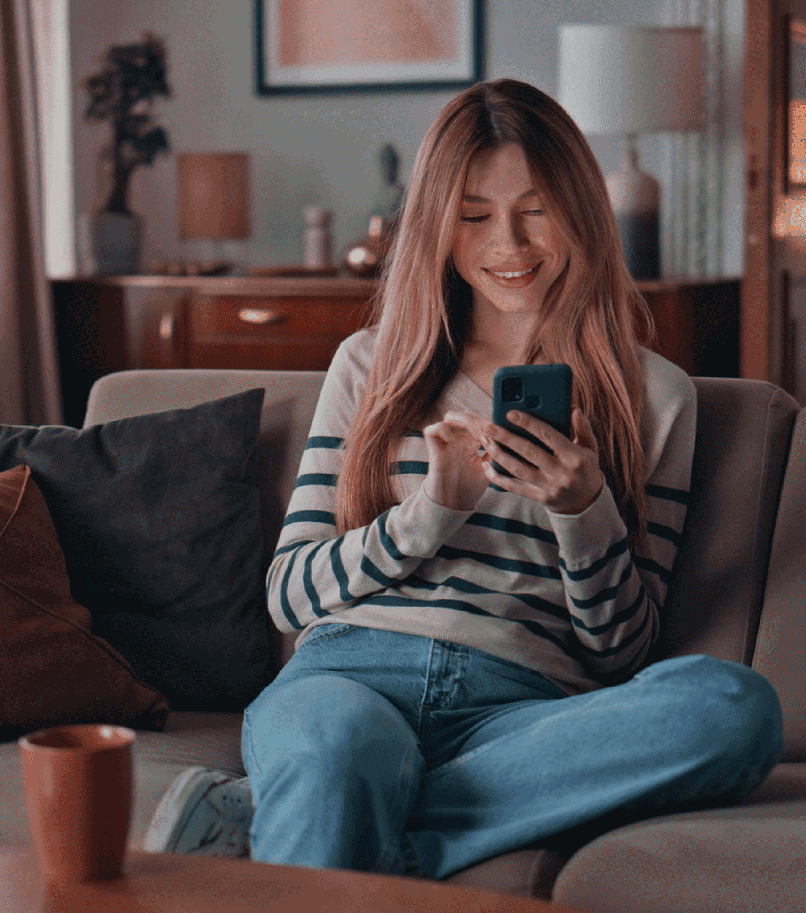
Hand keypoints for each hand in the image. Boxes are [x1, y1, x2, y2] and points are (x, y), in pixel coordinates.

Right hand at [422, 410, 491, 510]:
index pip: (481, 422)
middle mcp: (459, 439)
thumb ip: (496, 454)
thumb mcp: (489, 469)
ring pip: (450, 417)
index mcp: (473, 442)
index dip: (490, 421)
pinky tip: (453, 439)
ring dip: (463, 420)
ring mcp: (445, 442)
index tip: (500, 427)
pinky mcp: (433, 449)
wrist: (452, 505)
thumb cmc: (470, 488)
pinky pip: (432, 430)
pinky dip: (442, 429)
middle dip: (479, 419)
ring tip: (475, 433)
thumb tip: (511, 439)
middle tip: (489, 428)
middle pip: (467, 415)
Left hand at [478, 407, 604, 514]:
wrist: (587, 501)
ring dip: (499, 455)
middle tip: (489, 427)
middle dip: (506, 438)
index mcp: (575, 457)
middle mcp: (562, 473)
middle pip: (528, 452)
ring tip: (486, 442)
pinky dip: (498, 478)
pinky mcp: (540, 498)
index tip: (510, 413)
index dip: (528, 423)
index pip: (548, 436)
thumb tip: (573, 409)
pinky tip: (486, 466)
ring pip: (518, 470)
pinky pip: (515, 487)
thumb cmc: (585, 468)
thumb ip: (583, 428)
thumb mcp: (590, 447)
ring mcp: (550, 487)